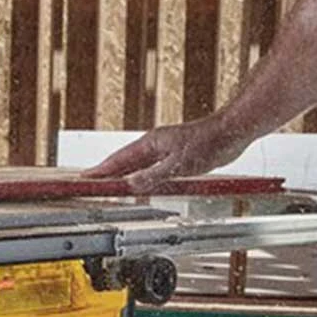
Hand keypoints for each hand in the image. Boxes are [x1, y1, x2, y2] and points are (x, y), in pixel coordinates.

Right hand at [81, 114, 250, 192]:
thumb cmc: (209, 143)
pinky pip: (149, 168)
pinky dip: (139, 176)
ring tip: (108, 184)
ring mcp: (163, 150)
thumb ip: (154, 176)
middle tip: (90, 182)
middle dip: (106, 172)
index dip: (101, 170)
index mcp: (150, 144)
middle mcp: (154, 145)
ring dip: (122, 175)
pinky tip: (139, 182)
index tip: (85, 177)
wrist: (231, 132)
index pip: (119, 159)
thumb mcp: (179, 164)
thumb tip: (131, 185)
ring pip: (136, 165)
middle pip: (123, 162)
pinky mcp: (174, 155)